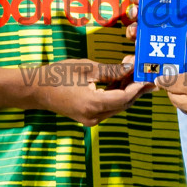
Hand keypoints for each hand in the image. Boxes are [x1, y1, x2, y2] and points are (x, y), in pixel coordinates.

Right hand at [26, 59, 150, 126]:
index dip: (138, 87)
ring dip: (127, 92)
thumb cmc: (59, 75)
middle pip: (123, 104)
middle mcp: (94, 116)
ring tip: (136, 75)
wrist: (37, 89)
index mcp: (93, 104)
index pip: (124, 97)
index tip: (149, 76)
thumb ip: (111, 70)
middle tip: (148, 75)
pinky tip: (122, 82)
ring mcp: (91, 119)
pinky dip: (117, 95)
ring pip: (117, 106)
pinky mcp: (89, 117)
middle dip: (136, 89)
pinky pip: (109, 107)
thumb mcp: (87, 68)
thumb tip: (130, 68)